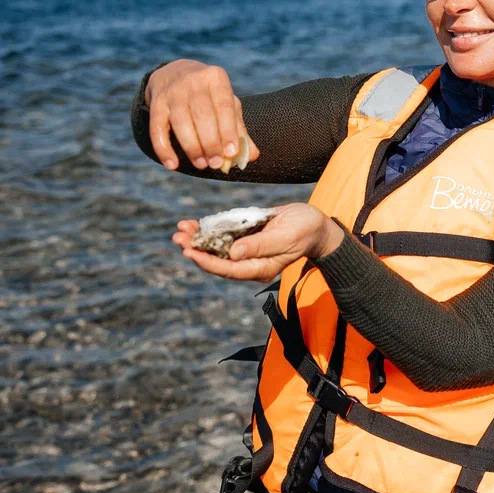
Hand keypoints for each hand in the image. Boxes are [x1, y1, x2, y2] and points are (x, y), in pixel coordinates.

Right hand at [146, 59, 258, 171]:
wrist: (173, 74)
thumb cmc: (208, 96)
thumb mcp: (226, 104)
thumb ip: (239, 129)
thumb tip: (252, 156)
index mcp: (215, 78)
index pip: (224, 106)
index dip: (228, 130)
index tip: (231, 152)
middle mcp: (193, 81)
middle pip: (202, 115)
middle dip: (210, 143)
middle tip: (216, 164)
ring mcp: (172, 91)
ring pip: (180, 122)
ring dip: (191, 147)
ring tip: (201, 165)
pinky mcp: (156, 103)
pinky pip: (157, 129)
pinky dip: (164, 149)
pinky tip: (172, 165)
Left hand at [172, 203, 343, 281]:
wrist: (316, 224)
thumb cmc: (305, 230)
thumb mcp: (285, 237)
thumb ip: (260, 245)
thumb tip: (233, 253)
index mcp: (260, 268)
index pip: (228, 269)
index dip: (207, 261)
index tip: (189, 251)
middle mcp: (250, 263)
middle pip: (217, 261)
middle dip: (196, 249)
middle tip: (177, 237)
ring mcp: (247, 250)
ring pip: (216, 248)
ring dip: (198, 239)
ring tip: (181, 228)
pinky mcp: (246, 237)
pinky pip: (223, 236)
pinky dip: (209, 229)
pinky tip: (195, 223)